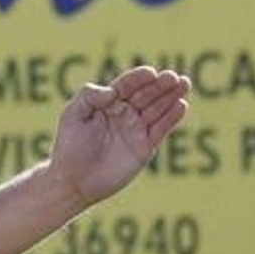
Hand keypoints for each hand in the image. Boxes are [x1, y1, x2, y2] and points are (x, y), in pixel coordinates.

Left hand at [49, 66, 190, 206]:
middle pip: (146, 94)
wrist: (75, 180)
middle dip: (161, 85)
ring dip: (171, 96)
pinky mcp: (145, 147)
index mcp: (107, 102)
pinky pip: (161, 129)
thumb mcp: (72, 115)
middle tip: (174, 76)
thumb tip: (112, 91)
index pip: (127, 85)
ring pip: (158, 109)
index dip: (139, 78)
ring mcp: (136, 129)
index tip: (150, 72)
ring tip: (184, 84)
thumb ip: (89, 97)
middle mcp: (124, 113)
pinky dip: (171, 117)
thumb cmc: (70, 145)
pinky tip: (181, 106)